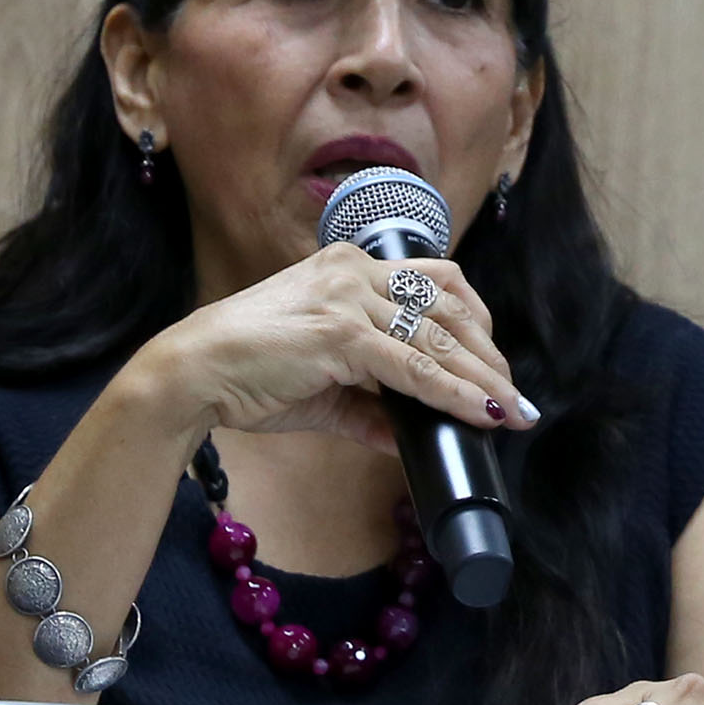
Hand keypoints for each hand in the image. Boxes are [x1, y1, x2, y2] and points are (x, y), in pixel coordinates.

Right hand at [127, 242, 538, 450]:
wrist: (192, 374)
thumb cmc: (248, 375)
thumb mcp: (324, 389)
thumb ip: (370, 407)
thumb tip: (408, 438)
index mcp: (350, 266)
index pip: (436, 282)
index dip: (475, 320)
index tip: (493, 360)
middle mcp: (354, 271)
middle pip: (448, 306)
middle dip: (487, 354)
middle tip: (511, 394)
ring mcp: (347, 299)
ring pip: (437, 337)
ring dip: (482, 377)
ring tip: (510, 409)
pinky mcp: (340, 333)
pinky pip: (413, 367)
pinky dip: (453, 393)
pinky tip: (478, 413)